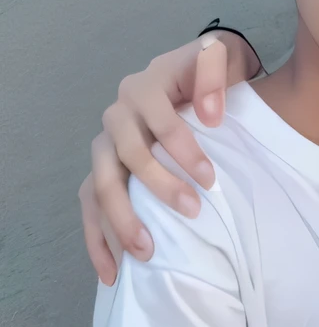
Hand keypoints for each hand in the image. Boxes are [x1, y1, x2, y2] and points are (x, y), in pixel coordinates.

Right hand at [80, 32, 256, 284]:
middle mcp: (117, 114)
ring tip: (147, 252)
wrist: (194, 72)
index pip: (160, 122)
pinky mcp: (102, 170)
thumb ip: (214, 75)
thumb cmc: (210, 69)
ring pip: (101, 185)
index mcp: (144, 87)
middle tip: (192, 212)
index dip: (184, 151)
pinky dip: (97, 238)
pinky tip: (112, 270)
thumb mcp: (219, 56)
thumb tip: (209, 115)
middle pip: (127, 156)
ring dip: (121, 221)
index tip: (211, 180)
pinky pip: (89, 205)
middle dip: (158, 187)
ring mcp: (105, 144)